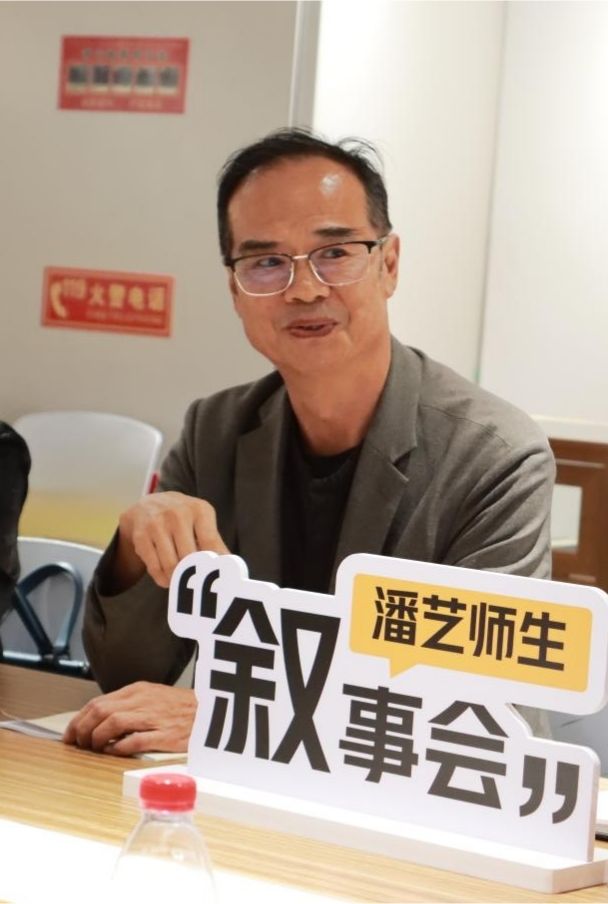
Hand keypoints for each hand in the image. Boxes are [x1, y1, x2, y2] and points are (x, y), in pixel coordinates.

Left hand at [62, 682, 195, 756]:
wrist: (212, 711)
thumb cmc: (181, 708)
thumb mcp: (152, 697)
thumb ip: (129, 705)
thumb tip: (100, 721)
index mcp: (138, 690)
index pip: (98, 702)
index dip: (78, 719)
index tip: (70, 734)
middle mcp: (143, 701)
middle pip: (100, 711)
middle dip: (82, 729)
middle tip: (77, 744)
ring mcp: (154, 717)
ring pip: (113, 722)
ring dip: (96, 738)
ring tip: (94, 749)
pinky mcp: (165, 734)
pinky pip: (135, 740)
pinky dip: (119, 748)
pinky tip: (114, 752)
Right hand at [113, 491, 228, 589]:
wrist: (149, 504)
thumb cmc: (183, 517)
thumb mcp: (202, 521)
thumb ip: (215, 542)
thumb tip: (231, 566)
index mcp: (199, 510)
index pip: (210, 543)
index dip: (213, 564)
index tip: (216, 578)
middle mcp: (177, 514)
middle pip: (189, 557)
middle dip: (193, 573)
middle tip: (196, 582)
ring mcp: (157, 524)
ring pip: (171, 564)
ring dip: (177, 579)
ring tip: (181, 581)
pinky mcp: (141, 536)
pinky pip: (155, 567)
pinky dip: (162, 578)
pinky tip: (167, 578)